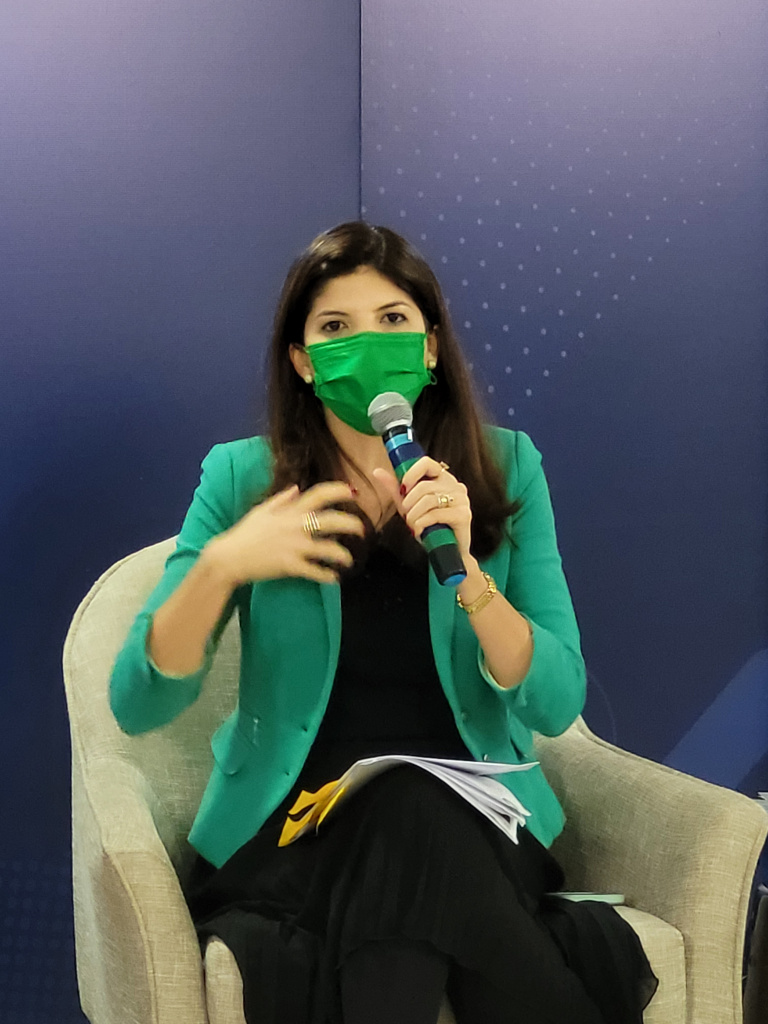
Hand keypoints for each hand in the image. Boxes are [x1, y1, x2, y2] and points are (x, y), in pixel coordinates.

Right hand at [208, 482, 365, 585]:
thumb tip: (297, 487)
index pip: (319, 494)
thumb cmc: (245, 533)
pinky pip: (316, 571)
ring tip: (348, 561)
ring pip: (329, 549)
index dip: (339, 490)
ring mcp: (295, 546)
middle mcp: (296, 526)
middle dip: (351, 525)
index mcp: (290, 511)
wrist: (229, 557)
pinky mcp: (291, 565)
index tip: (354, 492)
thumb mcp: (262, 510)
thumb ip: (282, 499)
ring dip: (343, 556)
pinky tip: (334, 579)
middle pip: (332, 521)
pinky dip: (327, 576)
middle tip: (362, 531)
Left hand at [372, 458, 472, 563]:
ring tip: (412, 525)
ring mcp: (462, 500)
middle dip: (409, 504)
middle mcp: (455, 485)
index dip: (411, 474)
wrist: (446, 551)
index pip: (426, 463)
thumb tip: (377, 471)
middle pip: (424, 486)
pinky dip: (422, 524)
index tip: (403, 489)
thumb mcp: (409, 506)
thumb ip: (396, 488)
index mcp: (443, 478)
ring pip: (428, 500)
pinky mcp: (464, 515)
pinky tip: (419, 531)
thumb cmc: (429, 526)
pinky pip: (436, 514)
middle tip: (407, 516)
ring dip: (414, 516)